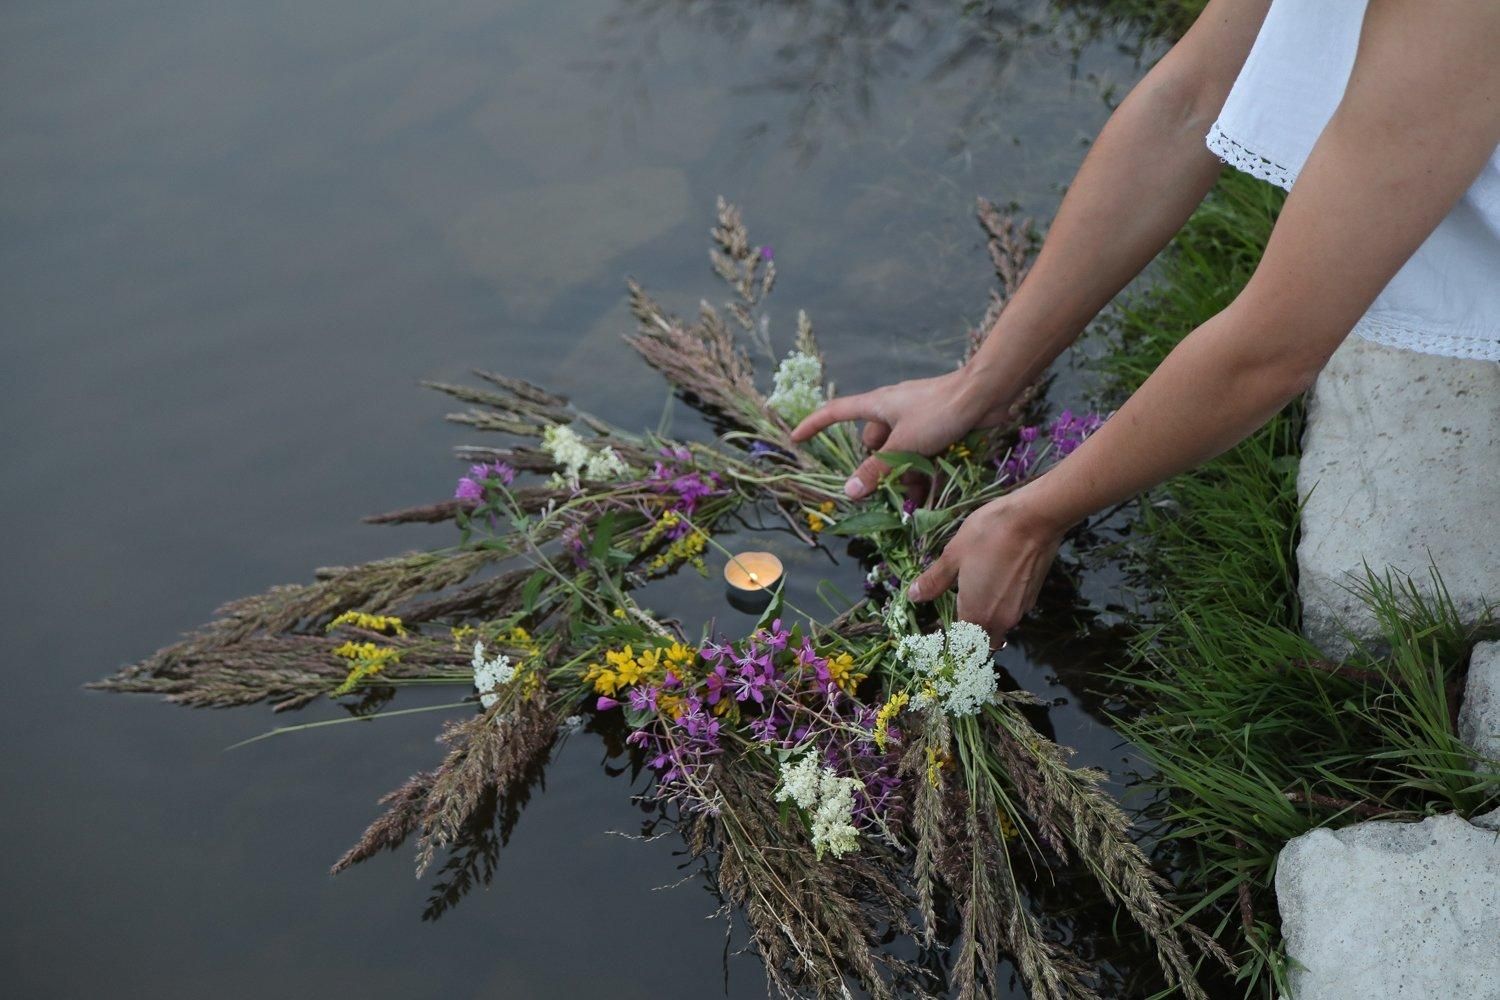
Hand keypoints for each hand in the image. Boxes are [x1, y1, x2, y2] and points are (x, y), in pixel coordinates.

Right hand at [790, 366, 1019, 498]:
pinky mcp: (935, 428)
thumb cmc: (940, 411)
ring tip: (919, 495)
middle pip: (872, 445)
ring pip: (899, 453)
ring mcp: (914, 419)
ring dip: (905, 474)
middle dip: (880, 469)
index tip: (796, 438)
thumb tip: (848, 490)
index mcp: (877, 405)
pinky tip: (934, 489)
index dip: (814, 425)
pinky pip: (920, 453)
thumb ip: (877, 469)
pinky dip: (924, 470)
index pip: (835, 412)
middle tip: (890, 490)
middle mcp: (892, 411)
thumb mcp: (904, 445)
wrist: (986, 394)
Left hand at [906, 491, 1064, 647]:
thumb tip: (913, 596)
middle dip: (971, 634)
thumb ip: (934, 581)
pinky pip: (1012, 610)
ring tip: (976, 592)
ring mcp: (1021, 609)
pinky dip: (1002, 605)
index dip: (951, 635)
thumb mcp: (953, 555)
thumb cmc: (988, 535)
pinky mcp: (1034, 596)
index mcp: (977, 614)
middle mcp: (1001, 620)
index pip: (962, 641)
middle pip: (984, 641)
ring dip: (988, 619)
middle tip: (958, 609)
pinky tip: (996, 582)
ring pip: (1000, 626)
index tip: (941, 621)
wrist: (1035, 518)